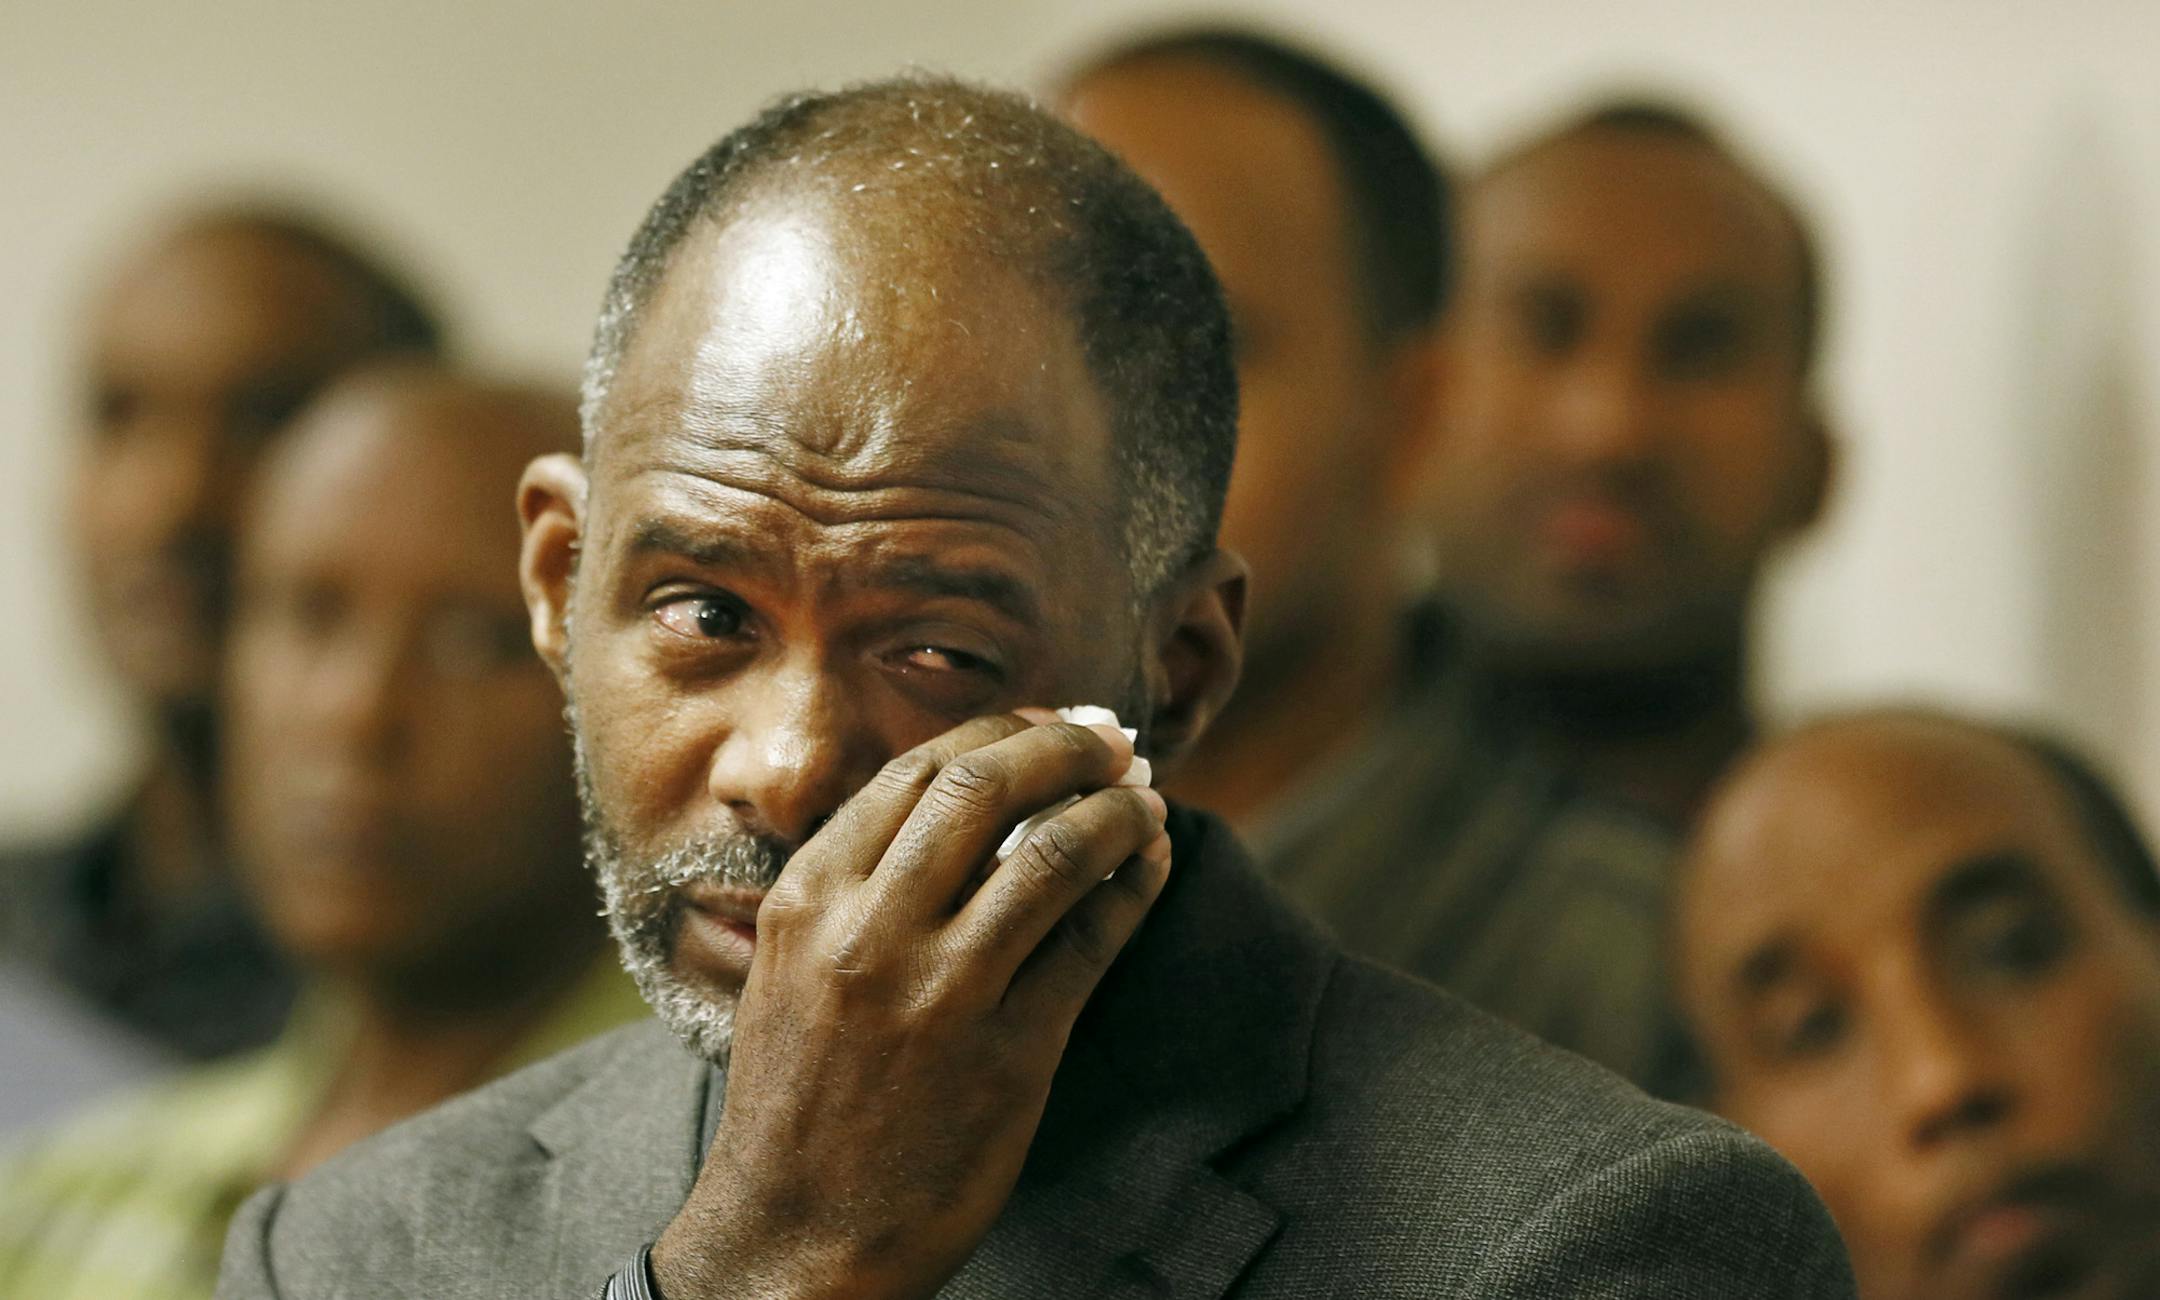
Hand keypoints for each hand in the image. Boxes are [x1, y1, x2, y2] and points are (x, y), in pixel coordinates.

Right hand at [650, 710, 1171, 1299]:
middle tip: (1111, 741)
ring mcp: (942, 990)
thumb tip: (963, 799)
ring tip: (1144, 801)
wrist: (795, 1237)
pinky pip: (1092, 940)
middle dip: (1066, 747)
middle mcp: (869, 929)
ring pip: (1054, 852)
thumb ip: (858, 883)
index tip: (1049, 726)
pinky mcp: (1009, 1052)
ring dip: (1117, 810)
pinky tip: (1151, 864)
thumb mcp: (792, 967)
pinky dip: (1134, 886)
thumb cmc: (799, 1098)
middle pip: (986, 785)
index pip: (918, 771)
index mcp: (809, 897)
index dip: (1001, 732)